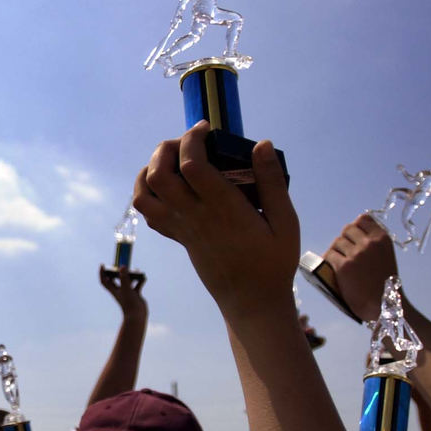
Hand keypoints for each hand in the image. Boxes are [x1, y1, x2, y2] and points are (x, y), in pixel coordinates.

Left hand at [99, 265, 147, 318]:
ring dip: (132, 274)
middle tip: (121, 264)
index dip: (102, 273)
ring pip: (128, 280)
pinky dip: (140, 280)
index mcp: (113, 290)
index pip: (104, 281)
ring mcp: (127, 292)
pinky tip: (143, 277)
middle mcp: (119, 291)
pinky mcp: (135, 294)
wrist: (137, 315)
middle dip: (117, 271)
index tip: (102, 265)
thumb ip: (124, 277)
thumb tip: (122, 266)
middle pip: (115, 279)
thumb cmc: (129, 303)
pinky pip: (137, 285)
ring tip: (136, 270)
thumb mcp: (126, 288)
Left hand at [132, 120, 298, 315]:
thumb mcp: (285, 222)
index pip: (192, 166)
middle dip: (166, 148)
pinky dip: (147, 191)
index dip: (192, 140)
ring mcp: (182, 229)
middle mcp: (195, 217)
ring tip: (172, 158)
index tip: (206, 128)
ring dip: (150, 168)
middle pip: (159, 175)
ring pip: (144, 195)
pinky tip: (166, 182)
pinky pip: (149, 213)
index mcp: (223, 209)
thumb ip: (272, 182)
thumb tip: (262, 143)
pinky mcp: (178, 238)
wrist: (252, 302)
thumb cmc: (274, 261)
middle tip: (187, 140)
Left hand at [323, 215, 398, 322]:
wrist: (386, 306)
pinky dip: (328, 261)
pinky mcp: (344, 266)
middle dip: (344, 240)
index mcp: (383, 239)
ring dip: (335, 251)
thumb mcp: (386, 257)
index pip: (363, 219)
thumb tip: (353, 236)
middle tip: (343, 253)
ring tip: (338, 262)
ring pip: (336, 242)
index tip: (353, 238)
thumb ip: (373, 245)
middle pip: (347, 229)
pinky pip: (329, 255)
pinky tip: (331, 269)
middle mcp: (370, 243)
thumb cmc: (386, 285)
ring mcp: (356, 254)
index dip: (355, 228)